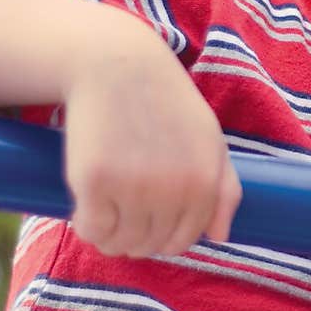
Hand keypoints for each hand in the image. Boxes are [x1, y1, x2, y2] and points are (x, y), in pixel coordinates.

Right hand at [62, 16, 241, 258]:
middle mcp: (172, 190)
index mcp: (203, 182)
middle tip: (123, 212)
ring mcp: (132, 187)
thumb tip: (219, 237)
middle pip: (149, 246)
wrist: (119, 65)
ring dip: (111, 236)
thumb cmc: (167, 104)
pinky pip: (91, 230)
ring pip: (120, 243)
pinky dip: (87, 226)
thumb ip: (224, 189)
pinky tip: (87, 207)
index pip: (182, 241)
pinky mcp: (94, 181)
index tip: (148, 222)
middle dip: (136, 237)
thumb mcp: (210, 140)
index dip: (162, 238)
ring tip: (106, 211)